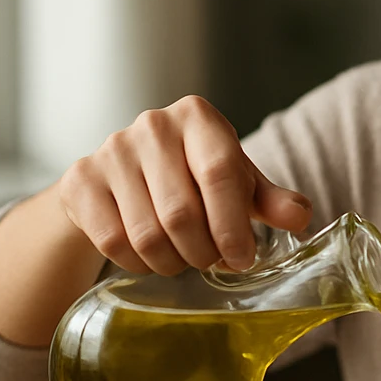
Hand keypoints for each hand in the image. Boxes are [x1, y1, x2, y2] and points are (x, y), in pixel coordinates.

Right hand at [56, 95, 310, 274]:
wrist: (122, 177)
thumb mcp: (238, 182)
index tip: (241, 259)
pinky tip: (151, 257)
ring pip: (147, 233)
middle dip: (203, 252)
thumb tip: (299, 216)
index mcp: (199, 118)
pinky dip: (138, 263)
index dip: (233, 226)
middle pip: (181, 212)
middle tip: (212, 262)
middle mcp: (153, 125)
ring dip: (172, 262)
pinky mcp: (81, 180)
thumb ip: (270, 199)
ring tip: (184, 260)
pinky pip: (114, 241)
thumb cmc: (193, 177)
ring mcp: (111, 150)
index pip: (220, 173)